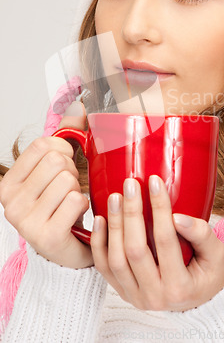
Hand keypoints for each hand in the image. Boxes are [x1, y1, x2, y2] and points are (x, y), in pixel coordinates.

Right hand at [0, 101, 92, 268]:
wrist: (68, 248)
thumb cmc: (61, 205)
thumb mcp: (58, 168)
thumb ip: (67, 136)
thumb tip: (78, 106)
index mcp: (8, 182)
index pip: (43, 145)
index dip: (64, 150)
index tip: (64, 165)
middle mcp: (10, 202)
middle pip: (57, 161)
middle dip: (73, 171)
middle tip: (69, 188)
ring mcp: (25, 222)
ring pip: (68, 180)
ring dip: (79, 189)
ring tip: (71, 203)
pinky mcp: (46, 236)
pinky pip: (75, 201)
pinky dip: (83, 205)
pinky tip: (76, 215)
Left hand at [91, 175, 223, 310]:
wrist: (197, 303)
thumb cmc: (208, 274)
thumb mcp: (216, 255)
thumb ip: (202, 235)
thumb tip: (177, 217)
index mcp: (179, 287)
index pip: (166, 241)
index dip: (159, 209)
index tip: (155, 182)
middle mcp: (154, 296)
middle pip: (135, 250)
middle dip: (131, 213)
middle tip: (130, 184)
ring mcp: (134, 296)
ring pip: (116, 259)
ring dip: (114, 225)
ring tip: (115, 197)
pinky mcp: (122, 292)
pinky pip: (104, 268)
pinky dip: (98, 243)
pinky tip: (100, 219)